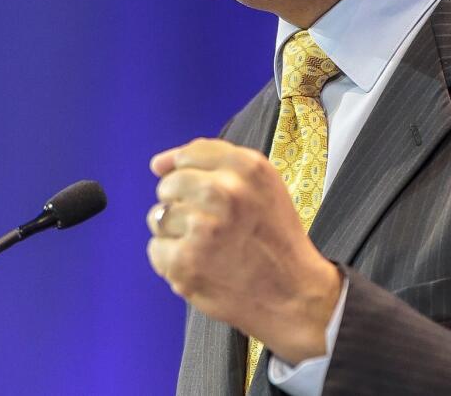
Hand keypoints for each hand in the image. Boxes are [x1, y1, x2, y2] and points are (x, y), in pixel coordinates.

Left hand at [145, 138, 341, 364]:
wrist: (294, 295)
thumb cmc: (276, 239)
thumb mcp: (262, 184)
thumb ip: (213, 163)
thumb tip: (157, 164)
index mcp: (246, 168)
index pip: (189, 154)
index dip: (188, 174)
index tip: (199, 192)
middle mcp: (224, 192)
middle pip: (168, 185)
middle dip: (180, 204)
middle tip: (209, 226)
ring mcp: (202, 227)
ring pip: (157, 217)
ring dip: (176, 234)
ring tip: (207, 248)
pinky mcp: (185, 261)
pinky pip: (156, 249)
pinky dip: (172, 262)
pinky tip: (202, 266)